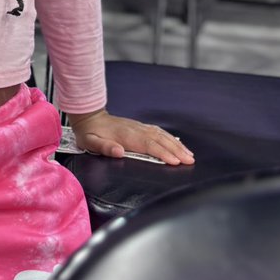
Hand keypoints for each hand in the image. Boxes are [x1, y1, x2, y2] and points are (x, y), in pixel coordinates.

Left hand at [68, 109, 193, 165]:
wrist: (89, 117)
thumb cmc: (90, 133)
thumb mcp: (91, 142)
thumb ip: (104, 147)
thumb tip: (119, 151)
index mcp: (126, 136)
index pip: (148, 145)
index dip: (163, 153)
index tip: (175, 161)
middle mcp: (136, 130)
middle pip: (160, 140)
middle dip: (176, 150)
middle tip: (190, 160)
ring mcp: (139, 127)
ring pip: (162, 135)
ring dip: (176, 145)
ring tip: (189, 154)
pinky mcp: (140, 127)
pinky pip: (159, 132)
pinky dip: (170, 138)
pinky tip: (178, 144)